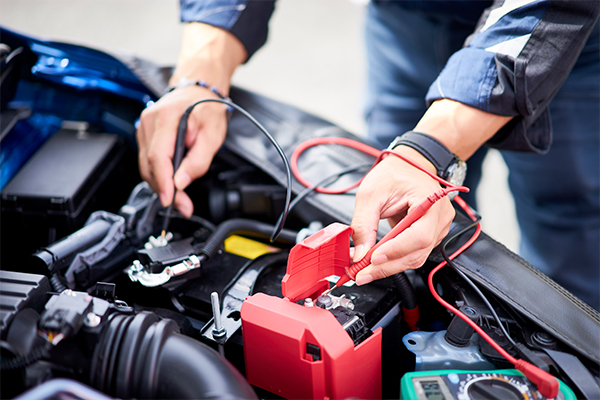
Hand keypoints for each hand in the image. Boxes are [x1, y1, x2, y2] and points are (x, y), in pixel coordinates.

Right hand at [135, 23, 246, 216]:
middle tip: (182, 205)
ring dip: (161, 185)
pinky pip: (147, 161)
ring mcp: (143, 127)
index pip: (158, 156)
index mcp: (167, 117)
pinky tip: (172, 182)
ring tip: (180, 198)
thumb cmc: (207, 109)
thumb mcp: (213, 135)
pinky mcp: (144, 135)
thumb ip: (198, 160)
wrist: (199, 90)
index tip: (171, 200)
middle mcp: (149, 121)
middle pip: (149, 164)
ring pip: (145, 166)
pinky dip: (158, 175)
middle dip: (164, 189)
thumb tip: (181, 182)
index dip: (163, 182)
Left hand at [350, 146, 454, 284]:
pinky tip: (378, 262)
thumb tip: (359, 253)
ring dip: (389, 267)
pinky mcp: (431, 234)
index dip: (395, 251)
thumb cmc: (394, 173)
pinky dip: (395, 260)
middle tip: (362, 274)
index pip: (418, 236)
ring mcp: (438, 227)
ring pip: (416, 257)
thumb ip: (363, 224)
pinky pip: (414, 253)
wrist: (408, 165)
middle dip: (387, 266)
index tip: (372, 259)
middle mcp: (439, 217)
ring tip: (365, 271)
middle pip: (417, 252)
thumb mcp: (370, 194)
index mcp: (430, 201)